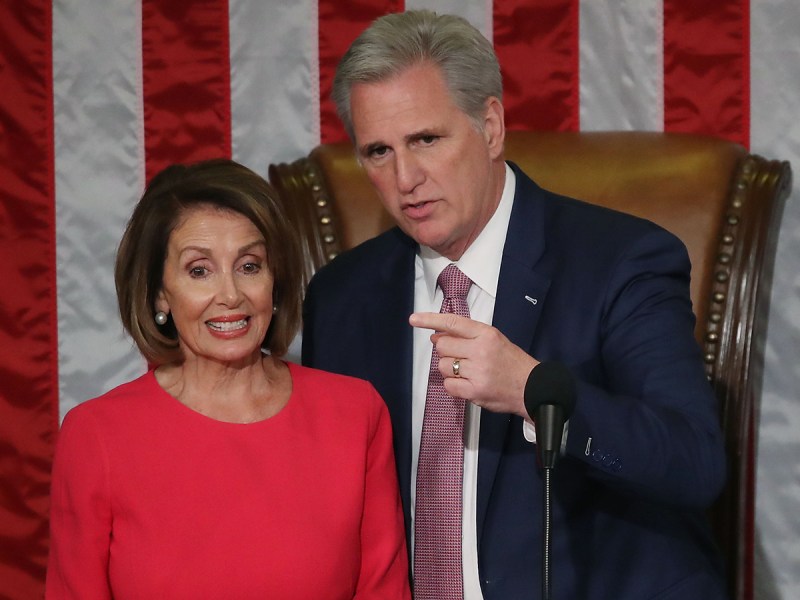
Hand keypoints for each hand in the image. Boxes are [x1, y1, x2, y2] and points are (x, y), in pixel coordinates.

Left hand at [409, 312, 538, 418]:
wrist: (533, 387)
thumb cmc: (512, 363)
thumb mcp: (494, 340)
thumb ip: (467, 336)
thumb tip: (437, 336)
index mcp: (486, 334)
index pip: (452, 323)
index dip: (430, 320)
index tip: (414, 319)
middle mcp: (481, 350)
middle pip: (442, 346)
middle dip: (446, 351)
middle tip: (460, 357)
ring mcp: (477, 372)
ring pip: (444, 366)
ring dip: (450, 369)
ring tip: (468, 372)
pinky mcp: (474, 391)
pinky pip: (448, 385)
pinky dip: (454, 385)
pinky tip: (467, 384)